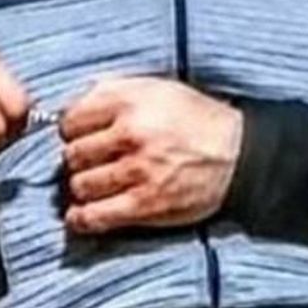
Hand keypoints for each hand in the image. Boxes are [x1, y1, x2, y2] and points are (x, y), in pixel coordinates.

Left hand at [60, 77, 243, 233]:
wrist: (238, 152)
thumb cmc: (194, 118)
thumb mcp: (155, 89)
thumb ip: (111, 92)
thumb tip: (69, 107)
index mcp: (129, 101)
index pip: (71, 120)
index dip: (72, 131)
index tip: (81, 138)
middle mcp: (131, 133)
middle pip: (72, 154)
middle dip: (78, 160)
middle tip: (92, 163)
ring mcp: (138, 170)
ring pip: (80, 185)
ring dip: (83, 188)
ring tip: (95, 186)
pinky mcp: (146, 203)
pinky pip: (96, 216)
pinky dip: (82, 218)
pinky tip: (81, 215)